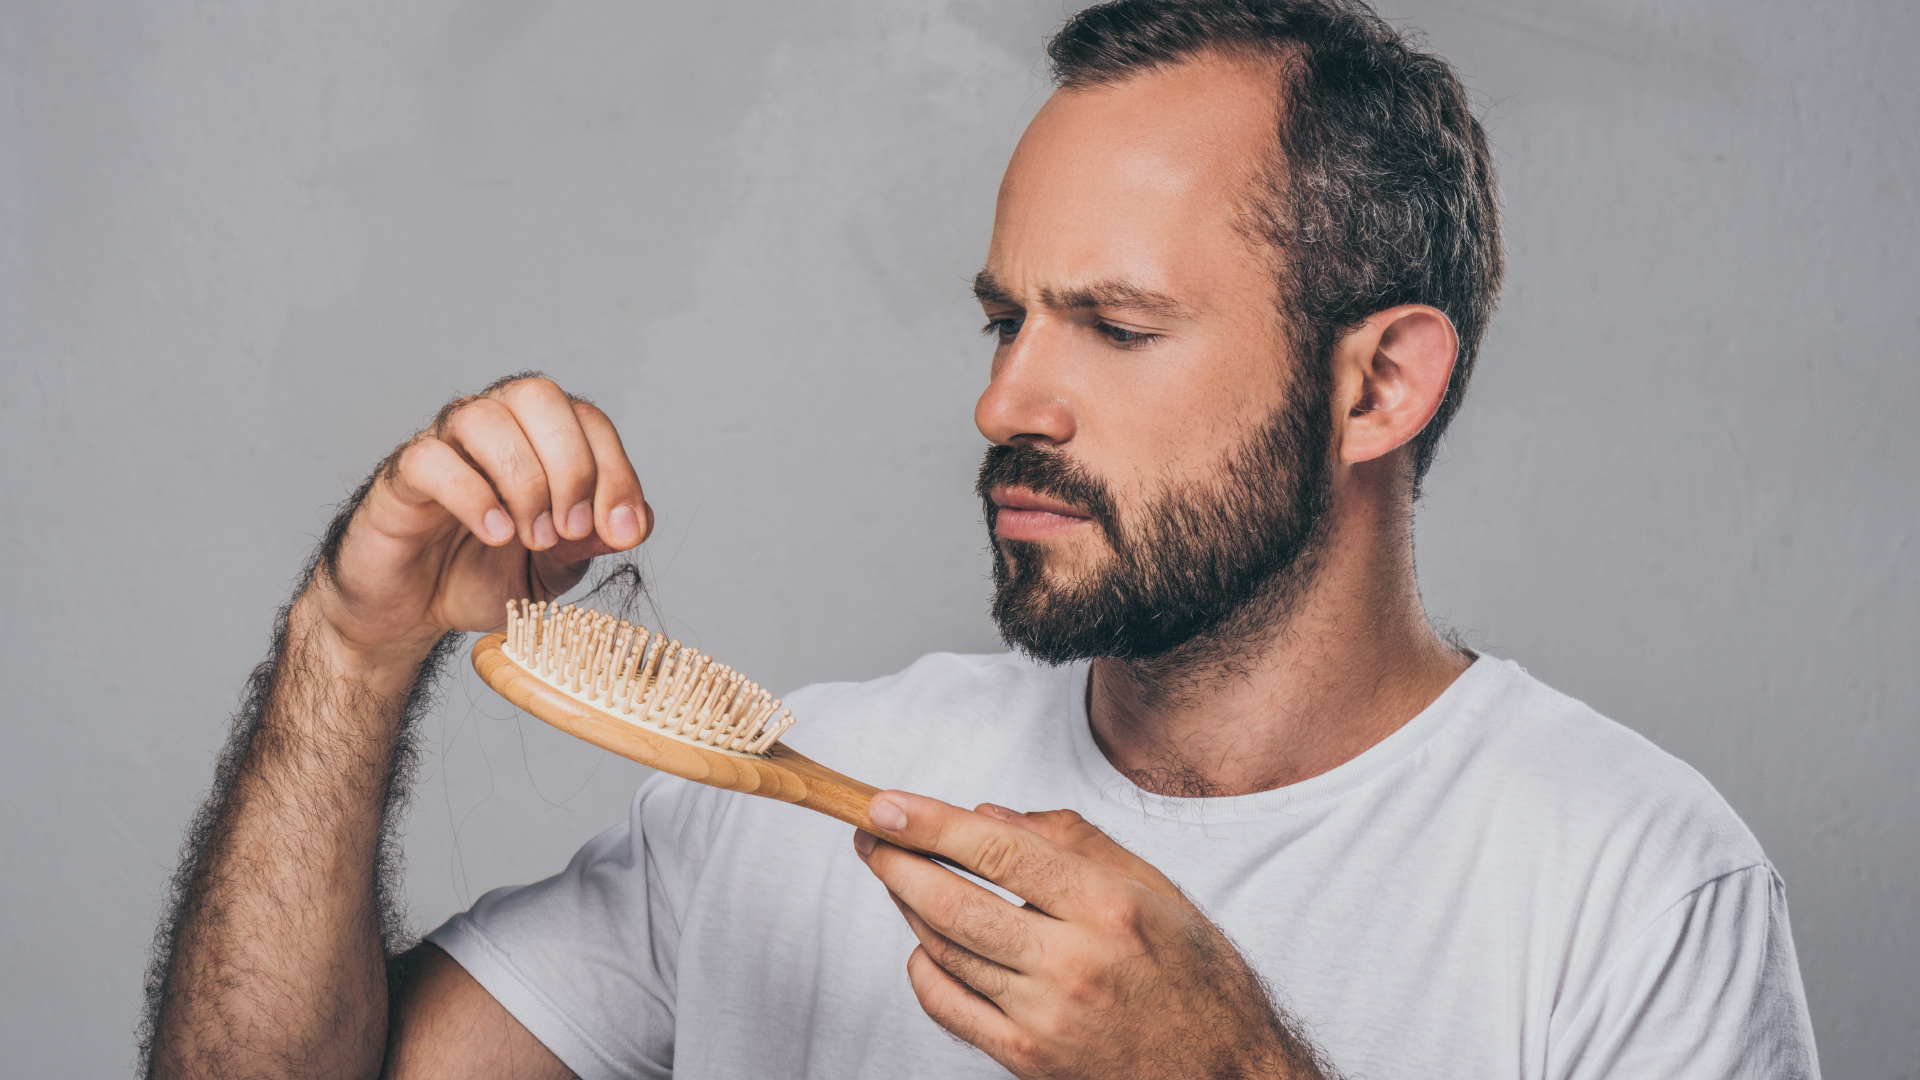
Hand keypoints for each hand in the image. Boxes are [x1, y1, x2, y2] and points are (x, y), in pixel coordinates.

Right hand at [311, 373, 650, 666]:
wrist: (413, 612)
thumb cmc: (482, 574)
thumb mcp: (555, 568)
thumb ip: (591, 540)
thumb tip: (635, 521)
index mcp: (538, 438)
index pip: (588, 420)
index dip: (614, 471)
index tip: (620, 531)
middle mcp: (493, 426)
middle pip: (538, 396)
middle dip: (570, 465)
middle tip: (569, 531)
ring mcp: (444, 445)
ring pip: (485, 417)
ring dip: (524, 480)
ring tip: (532, 538)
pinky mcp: (401, 476)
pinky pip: (431, 458)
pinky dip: (472, 495)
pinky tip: (495, 533)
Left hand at [854, 793, 1329, 1079]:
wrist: (1226, 1076)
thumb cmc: (1196, 978)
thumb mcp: (1156, 890)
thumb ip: (1074, 841)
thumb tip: (990, 816)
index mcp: (1108, 908)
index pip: (997, 851)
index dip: (931, 824)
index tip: (885, 805)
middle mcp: (1072, 962)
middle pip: (954, 902)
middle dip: (896, 862)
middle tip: (869, 837)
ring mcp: (1045, 1017)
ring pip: (944, 950)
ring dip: (907, 907)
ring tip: (897, 877)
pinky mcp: (1027, 1060)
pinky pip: (949, 1007)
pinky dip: (923, 970)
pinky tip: (924, 946)